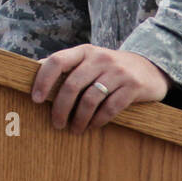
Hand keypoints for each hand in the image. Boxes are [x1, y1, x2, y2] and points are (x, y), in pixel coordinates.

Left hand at [31, 45, 170, 133]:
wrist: (149, 68)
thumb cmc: (109, 68)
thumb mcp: (89, 60)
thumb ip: (66, 65)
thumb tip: (32, 70)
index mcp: (85, 51)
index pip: (57, 61)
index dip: (43, 80)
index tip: (36, 100)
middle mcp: (100, 58)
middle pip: (72, 85)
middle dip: (61, 108)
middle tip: (56, 124)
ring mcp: (118, 72)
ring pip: (90, 99)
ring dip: (79, 119)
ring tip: (75, 129)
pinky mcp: (133, 86)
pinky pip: (110, 108)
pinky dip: (98, 120)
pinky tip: (93, 126)